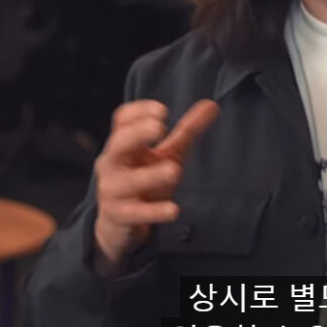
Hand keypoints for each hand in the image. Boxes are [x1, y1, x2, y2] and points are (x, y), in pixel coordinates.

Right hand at [92, 99, 219, 275]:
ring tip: (174, 170)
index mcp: (123, 143)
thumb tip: (212, 106)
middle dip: (136, 134)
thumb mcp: (167, 153)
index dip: (139, 112)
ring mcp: (114, 190)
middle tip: (159, 127)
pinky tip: (173, 210)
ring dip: (150, 175)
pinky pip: (136, 213)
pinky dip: (154, 212)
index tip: (162, 110)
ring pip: (128, 181)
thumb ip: (187, 130)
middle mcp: (113, 164)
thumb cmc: (144, 177)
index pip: (123, 120)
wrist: (118, 221)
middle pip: (118, 144)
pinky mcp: (121, 216)